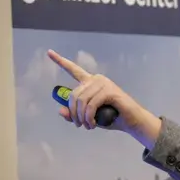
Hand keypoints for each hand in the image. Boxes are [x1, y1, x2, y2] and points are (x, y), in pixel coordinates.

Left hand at [47, 50, 161, 140]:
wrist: (131, 121)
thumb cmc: (111, 117)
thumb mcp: (89, 117)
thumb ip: (75, 114)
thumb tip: (60, 111)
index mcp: (90, 82)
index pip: (73, 70)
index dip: (60, 61)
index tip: (49, 52)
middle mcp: (96, 79)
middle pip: (74, 95)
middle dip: (74, 113)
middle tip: (80, 125)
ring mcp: (103, 83)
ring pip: (82, 101)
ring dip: (82, 118)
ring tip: (88, 126)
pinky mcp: (109, 91)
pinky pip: (91, 105)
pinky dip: (89, 117)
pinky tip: (93, 123)